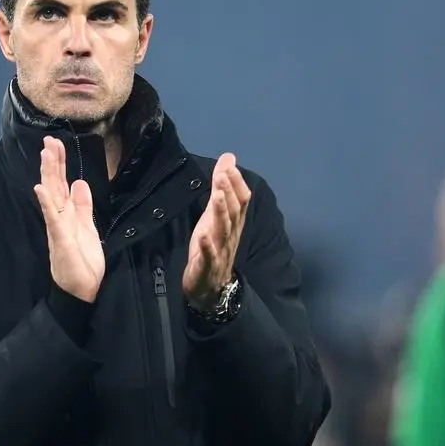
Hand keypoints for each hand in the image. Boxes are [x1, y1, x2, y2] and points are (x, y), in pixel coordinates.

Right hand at [33, 136, 104, 302]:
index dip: (59, 164)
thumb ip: (83, 206)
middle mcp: (59, 217)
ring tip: (46, 154)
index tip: (57, 143)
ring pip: (51, 195)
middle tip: (49, 140)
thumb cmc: (84, 261)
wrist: (83, 289)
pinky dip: (46, 203)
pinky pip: (52, 218)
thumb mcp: (88, 227)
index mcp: (67, 214)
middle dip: (52, 162)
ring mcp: (58, 227)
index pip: (61, 183)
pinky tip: (40, 189)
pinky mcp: (60, 239)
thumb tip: (79, 182)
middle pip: (54, 184)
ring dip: (48, 174)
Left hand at [183, 153, 251, 310]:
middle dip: (228, 192)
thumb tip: (229, 158)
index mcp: (233, 223)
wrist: (210, 287)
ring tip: (216, 195)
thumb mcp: (214, 215)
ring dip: (221, 212)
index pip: (240, 200)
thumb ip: (221, 188)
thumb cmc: (212, 246)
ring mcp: (220, 250)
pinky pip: (209, 255)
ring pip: (223, 230)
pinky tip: (204, 235)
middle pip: (232, 212)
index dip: (236, 183)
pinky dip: (208, 245)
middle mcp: (230, 235)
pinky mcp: (207, 265)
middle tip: (221, 174)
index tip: (229, 166)